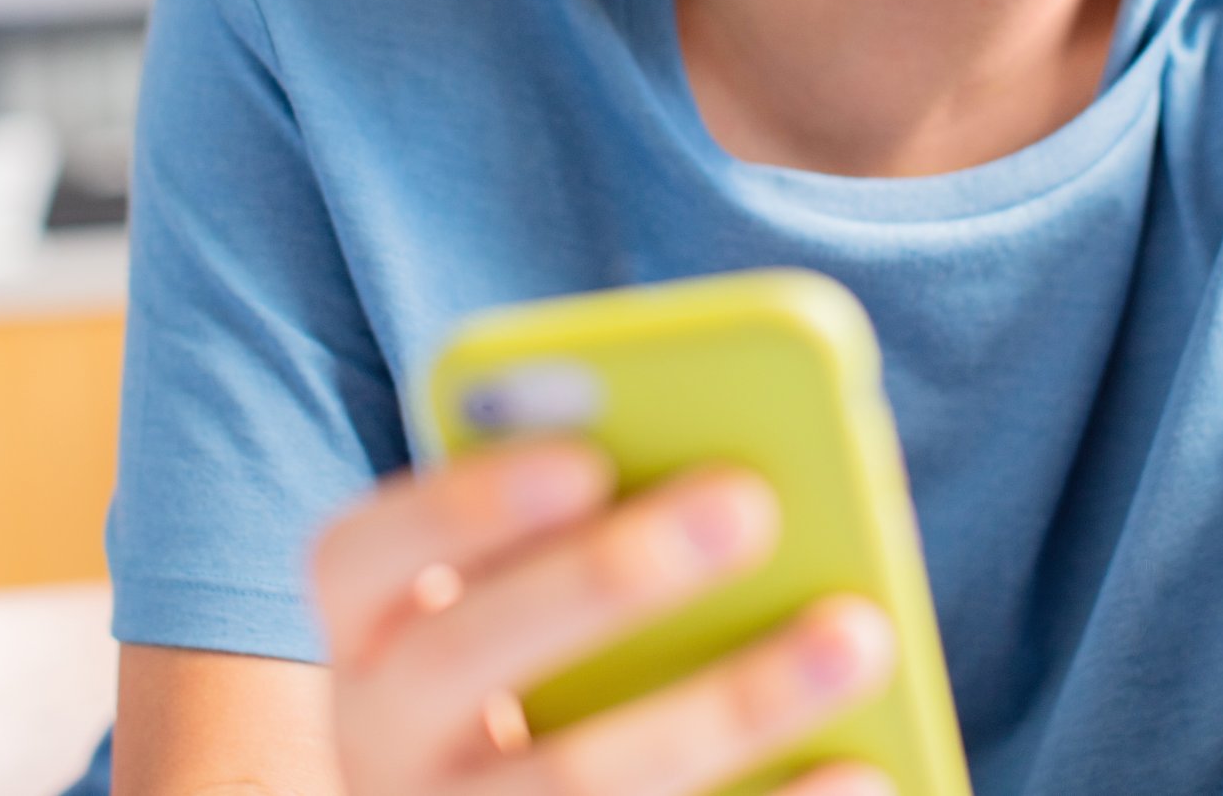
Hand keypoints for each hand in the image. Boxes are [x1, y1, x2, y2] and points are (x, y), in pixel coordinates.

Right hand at [310, 437, 896, 795]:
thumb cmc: (554, 651)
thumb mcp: (532, 586)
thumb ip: (593, 519)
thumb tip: (743, 468)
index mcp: (364, 626)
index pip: (359, 553)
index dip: (464, 503)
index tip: (587, 459)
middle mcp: (382, 736)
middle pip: (466, 656)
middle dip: (608, 576)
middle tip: (750, 504)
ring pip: (573, 780)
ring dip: (727, 703)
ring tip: (857, 633)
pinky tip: (863, 763)